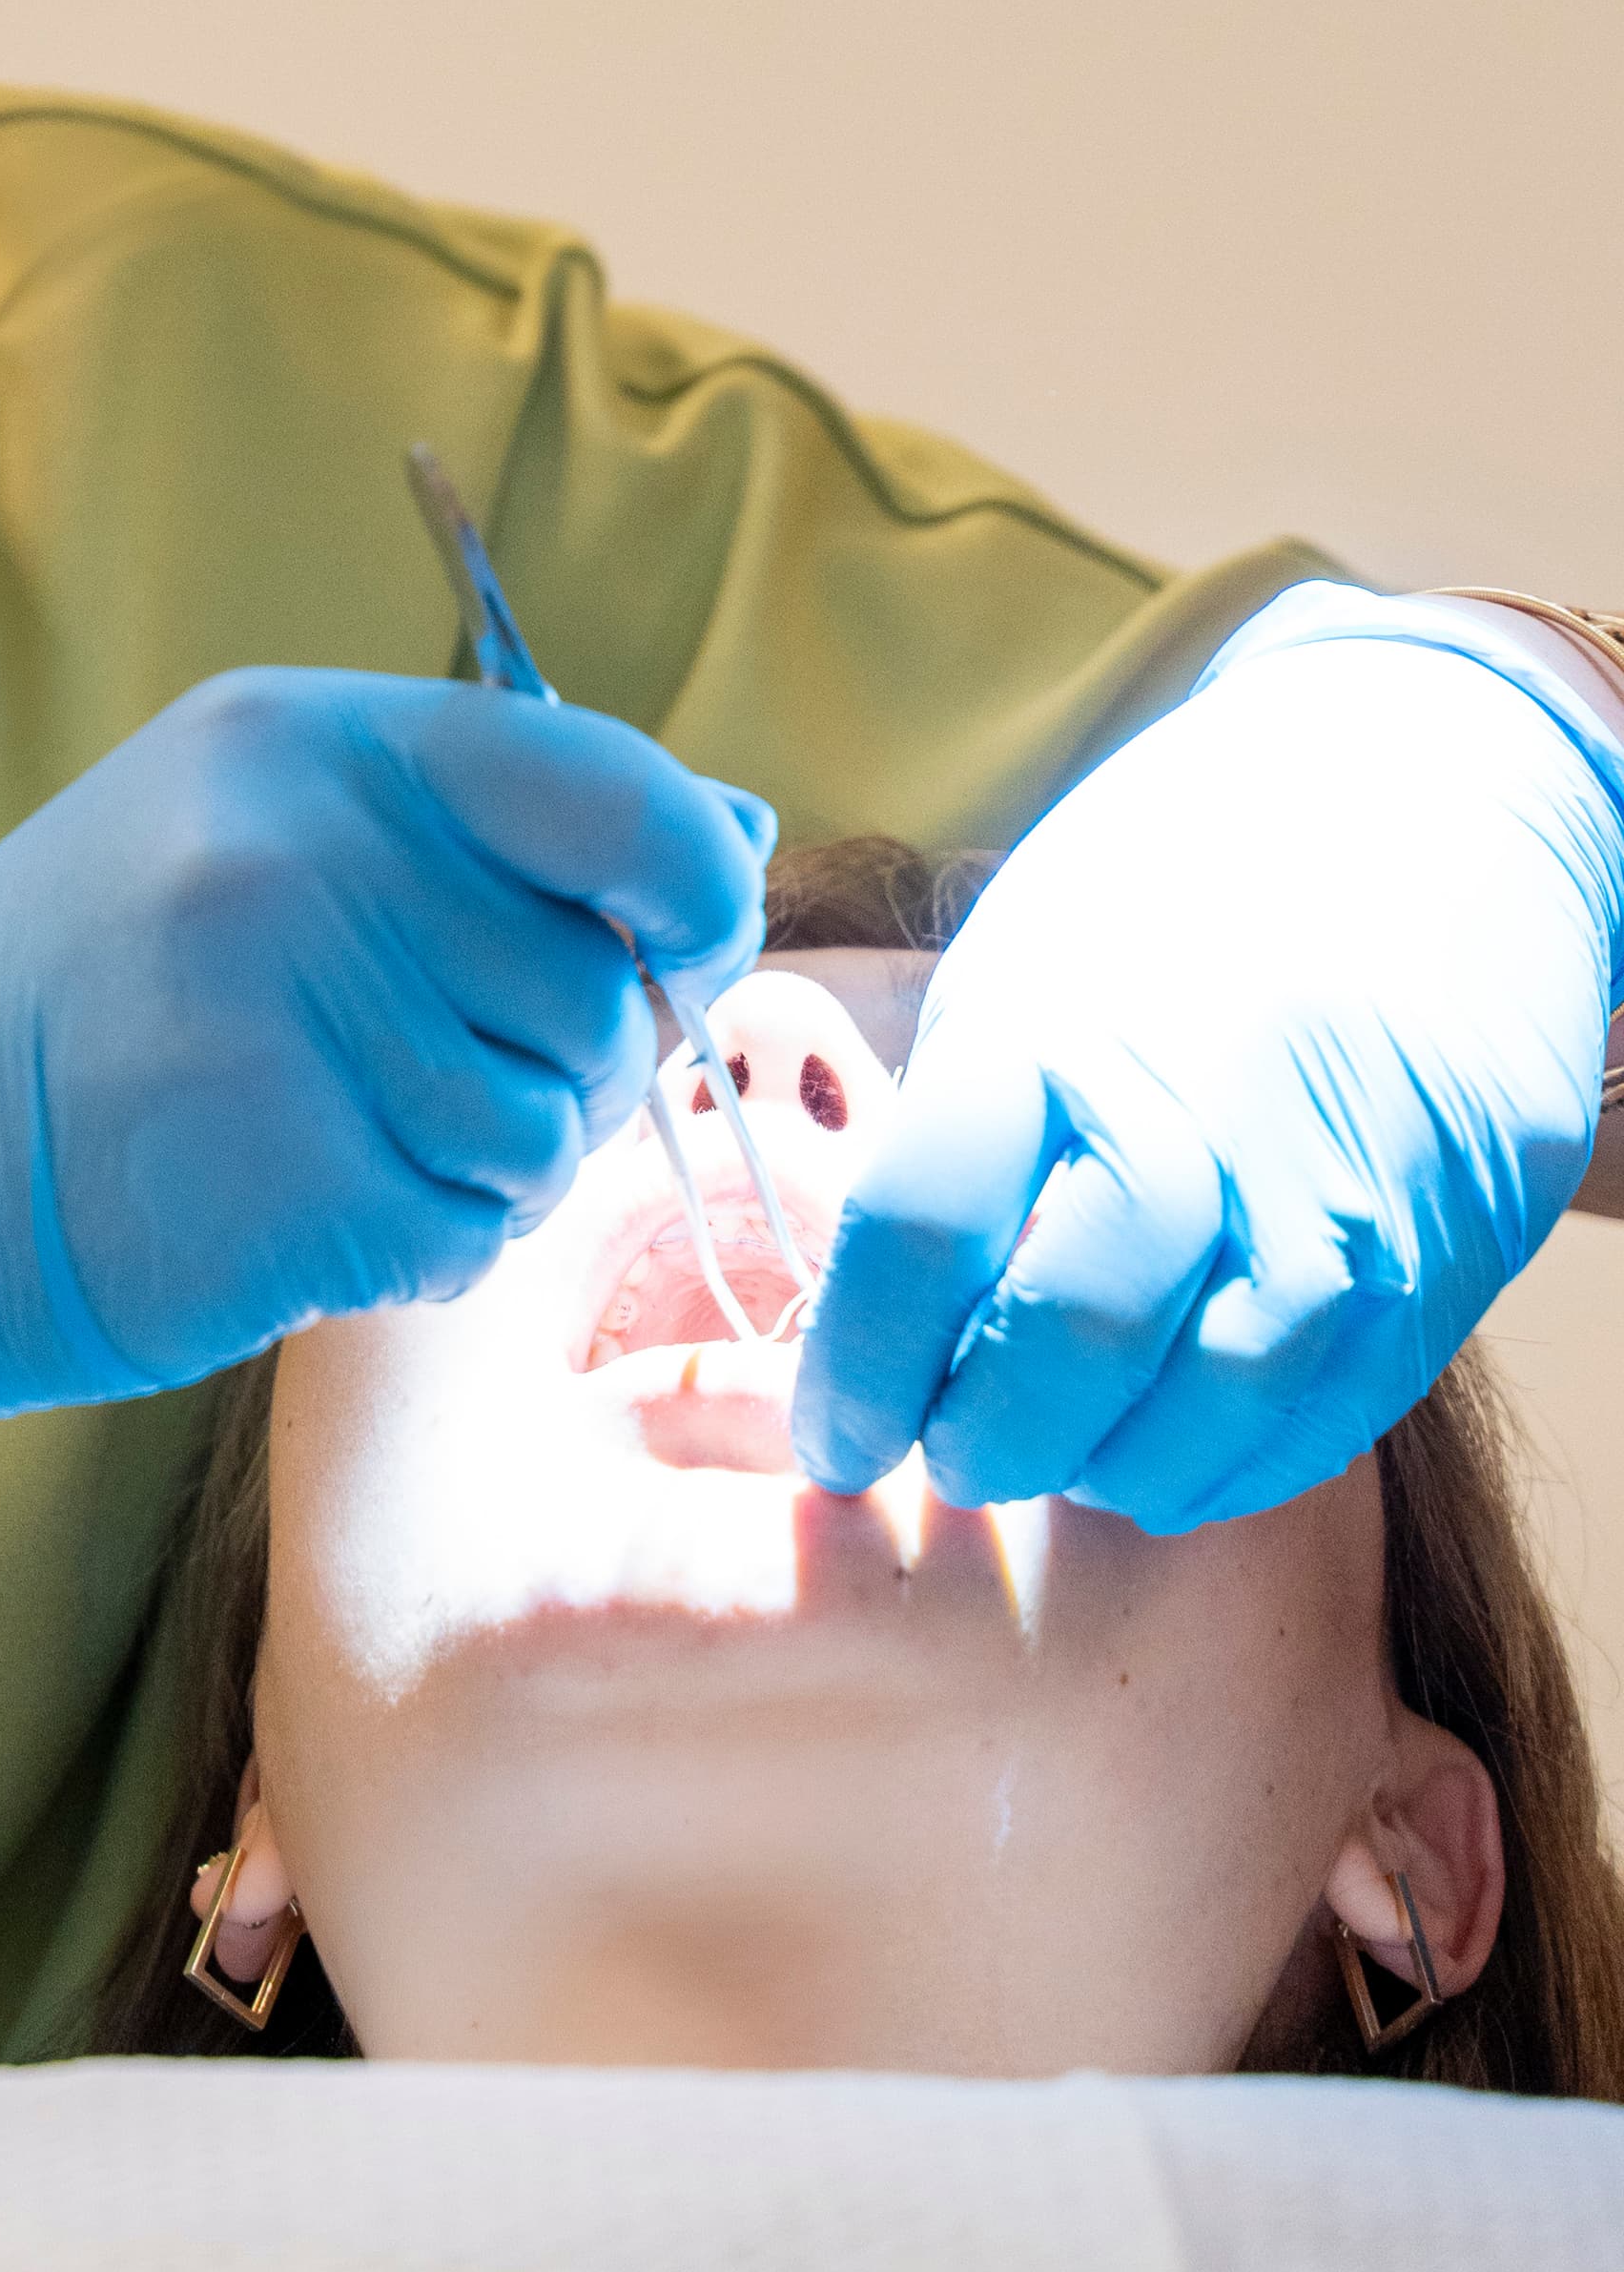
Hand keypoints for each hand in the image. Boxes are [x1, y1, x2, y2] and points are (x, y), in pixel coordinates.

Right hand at [0, 667, 770, 1517]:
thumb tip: (727, 836)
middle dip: (560, 1063)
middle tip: (420, 1077)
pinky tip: (306, 1215)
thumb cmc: (91, 999)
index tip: (676, 934)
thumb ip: (493, 828)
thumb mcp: (262, 835)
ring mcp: (278, 1009)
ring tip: (343, 1139)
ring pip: (545, 1129)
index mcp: (305, 739)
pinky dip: (419, 1251)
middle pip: (596, 986)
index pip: (604, 784)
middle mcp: (295, 849)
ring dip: (487, 1171)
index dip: (682, 880)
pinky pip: (466, 1236)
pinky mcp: (272, 1171)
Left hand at [795, 596, 1623, 1530]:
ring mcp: (1340, 1196)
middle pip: (1068, 1349)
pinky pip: (1313, 1426)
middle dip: (983, 1440)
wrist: (1429, 801)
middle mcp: (1207, 1115)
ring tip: (1063, 1446)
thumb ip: (966, 1130)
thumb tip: (878, 1310)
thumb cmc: (1185, 888)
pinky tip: (1170, 1439)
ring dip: (1107, 1470)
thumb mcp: (1032, 963)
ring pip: (1203, 1417)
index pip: (919, 1230)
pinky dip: (1221, 1465)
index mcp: (1061, 1023)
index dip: (856, 1367)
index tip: (833, 1431)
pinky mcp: (1437, 1260)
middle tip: (947, 1453)